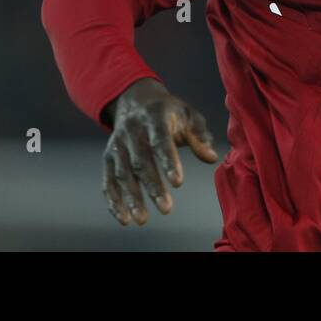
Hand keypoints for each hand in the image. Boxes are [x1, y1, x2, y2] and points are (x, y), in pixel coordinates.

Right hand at [101, 78, 217, 226]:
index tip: (178, 183)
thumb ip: (200, 136)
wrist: (136, 101)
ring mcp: (117, 144)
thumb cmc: (169, 112)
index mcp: (154, 116)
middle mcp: (132, 130)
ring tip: (143, 219)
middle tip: (166, 208)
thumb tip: (212, 158)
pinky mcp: (108, 157)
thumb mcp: (188, 115)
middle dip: (152, 186)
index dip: (168, 161)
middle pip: (140, 161)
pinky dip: (114, 201)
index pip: (161, 140)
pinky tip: (124, 218)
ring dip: (132, 198)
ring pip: (122, 174)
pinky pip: (108, 181)